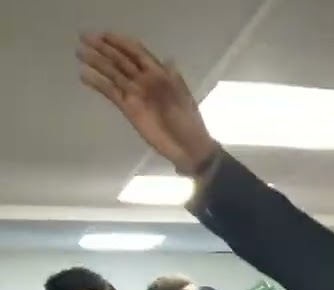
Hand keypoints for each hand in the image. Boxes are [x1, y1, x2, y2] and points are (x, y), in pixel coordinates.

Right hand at [76, 33, 218, 175]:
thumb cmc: (188, 120)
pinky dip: (98, 84)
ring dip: (97, 63)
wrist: (186, 147)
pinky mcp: (127, 108)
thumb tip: (168, 59)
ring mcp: (135, 94)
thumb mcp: (183, 97)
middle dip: (104, 48)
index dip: (122, 43)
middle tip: (84, 37)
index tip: (104, 34)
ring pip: (113, 74)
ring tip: (80, 52)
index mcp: (160, 74)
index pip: (137, 53)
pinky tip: (84, 75)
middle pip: (121, 60)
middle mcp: (144, 81)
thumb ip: (172, 79)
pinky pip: (110, 93)